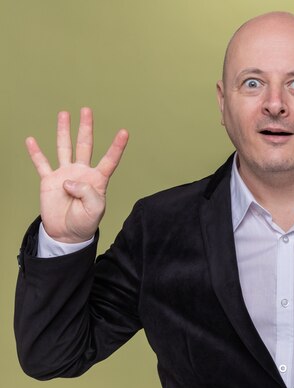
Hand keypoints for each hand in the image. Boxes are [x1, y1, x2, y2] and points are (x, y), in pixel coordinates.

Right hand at [26, 107, 128, 242]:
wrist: (67, 233)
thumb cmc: (85, 222)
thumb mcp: (94, 209)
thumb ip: (86, 192)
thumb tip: (68, 180)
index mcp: (97, 179)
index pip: (110, 159)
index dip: (117, 147)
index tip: (124, 132)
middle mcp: (82, 172)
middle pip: (85, 145)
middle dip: (86, 127)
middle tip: (87, 110)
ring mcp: (65, 174)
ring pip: (64, 148)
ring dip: (64, 131)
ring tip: (64, 114)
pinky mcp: (49, 180)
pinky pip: (41, 164)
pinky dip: (35, 153)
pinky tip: (31, 140)